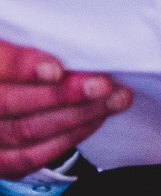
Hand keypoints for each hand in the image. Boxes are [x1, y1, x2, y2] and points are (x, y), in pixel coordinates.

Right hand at [1, 39, 128, 178]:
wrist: (8, 91)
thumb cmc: (18, 63)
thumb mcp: (16, 39)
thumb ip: (28, 39)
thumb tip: (72, 42)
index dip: (21, 67)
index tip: (56, 69)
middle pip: (7, 103)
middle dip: (61, 95)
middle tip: (104, 85)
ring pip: (24, 131)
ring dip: (76, 115)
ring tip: (114, 99)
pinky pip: (31, 156)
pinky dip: (68, 137)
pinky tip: (95, 118)